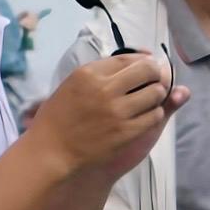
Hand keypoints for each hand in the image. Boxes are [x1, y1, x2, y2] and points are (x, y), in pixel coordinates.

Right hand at [37, 50, 183, 174]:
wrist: (52, 151)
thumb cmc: (58, 118)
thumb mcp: (73, 84)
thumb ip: (100, 72)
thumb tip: (133, 58)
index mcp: (88, 74)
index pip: (127, 58)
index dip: (143, 60)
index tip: (149, 63)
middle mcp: (104, 89)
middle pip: (146, 71)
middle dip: (155, 73)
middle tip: (155, 80)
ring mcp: (117, 111)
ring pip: (155, 93)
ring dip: (157, 94)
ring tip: (150, 99)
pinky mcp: (126, 132)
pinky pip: (154, 116)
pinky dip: (155, 114)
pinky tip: (147, 116)